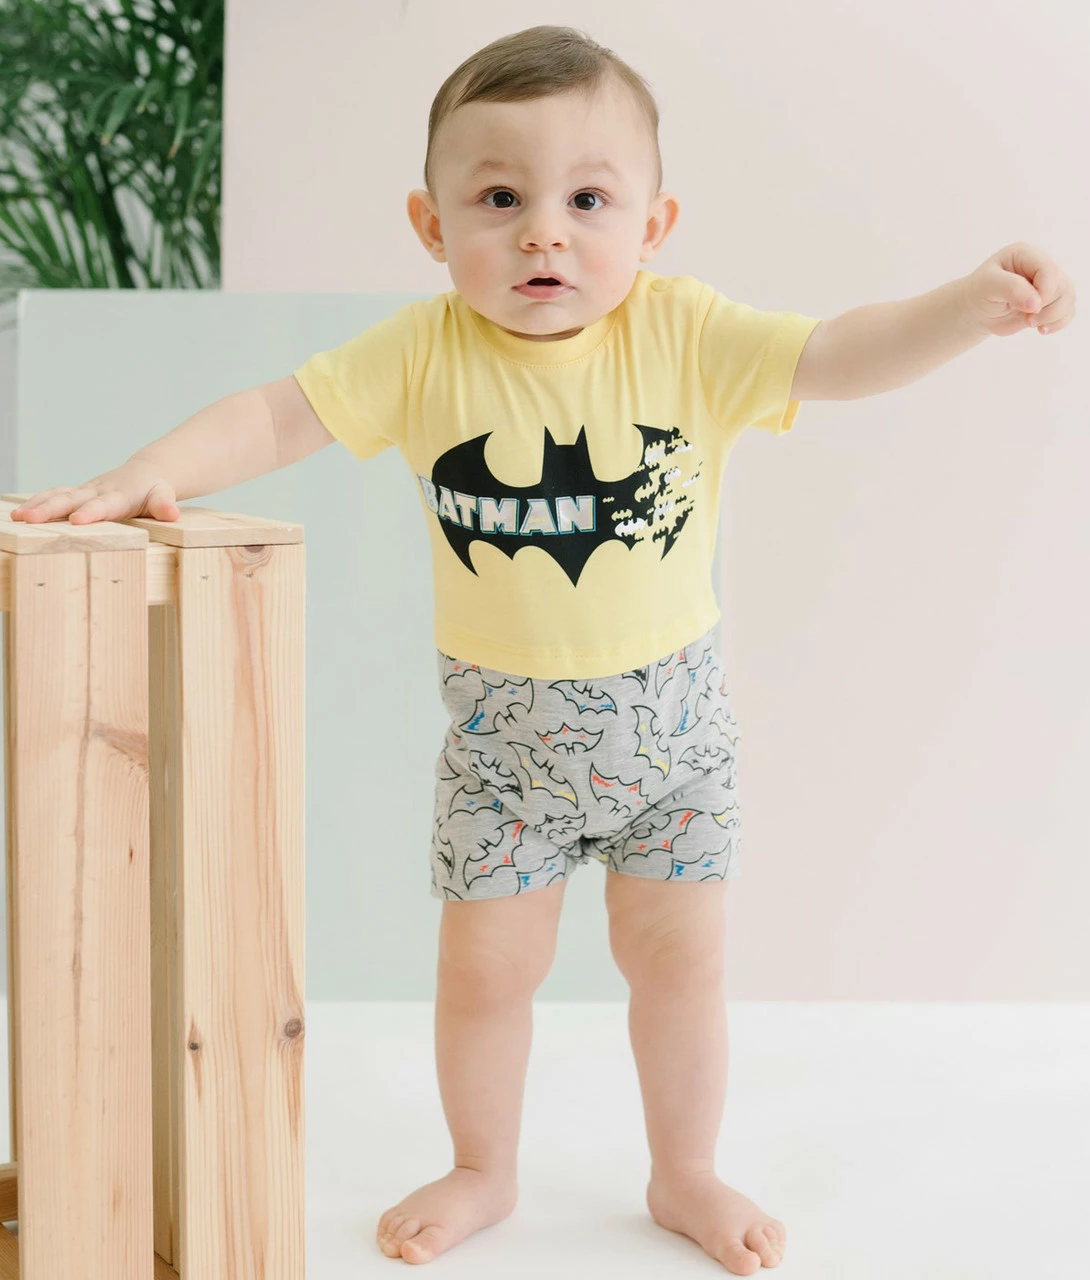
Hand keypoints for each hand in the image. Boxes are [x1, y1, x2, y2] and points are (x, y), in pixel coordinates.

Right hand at [10, 459, 179, 524]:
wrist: (147, 473)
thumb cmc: (156, 490)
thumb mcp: (165, 496)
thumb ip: (164, 505)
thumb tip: (171, 513)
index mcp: (120, 495)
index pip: (104, 505)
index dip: (91, 512)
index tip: (77, 520)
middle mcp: (98, 491)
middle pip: (72, 500)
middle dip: (50, 510)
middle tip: (30, 519)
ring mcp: (85, 491)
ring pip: (58, 496)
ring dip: (37, 506)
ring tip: (18, 517)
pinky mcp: (78, 494)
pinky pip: (54, 495)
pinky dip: (37, 502)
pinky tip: (18, 513)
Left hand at [958, 241, 1075, 337]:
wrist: (976, 310)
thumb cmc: (979, 293)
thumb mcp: (988, 285)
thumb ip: (1011, 288)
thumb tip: (1036, 303)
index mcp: (1026, 255)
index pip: (1049, 270)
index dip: (1044, 292)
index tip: (1028, 308)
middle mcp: (1041, 266)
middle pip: (1062, 286)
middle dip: (1046, 307)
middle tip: (1026, 317)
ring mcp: (1048, 284)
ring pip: (1068, 298)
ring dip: (1053, 316)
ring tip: (1030, 322)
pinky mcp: (1050, 301)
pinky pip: (1068, 311)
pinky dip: (1058, 323)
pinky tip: (1041, 329)